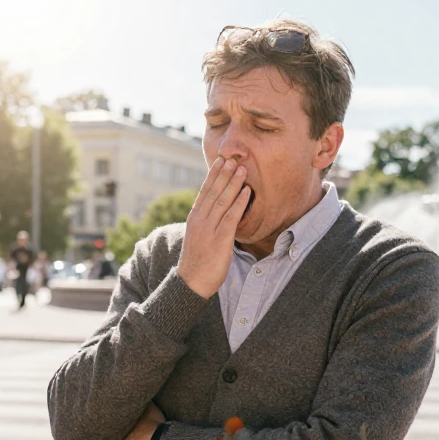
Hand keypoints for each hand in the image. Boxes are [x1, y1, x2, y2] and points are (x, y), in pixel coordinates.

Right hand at [178, 157, 249, 297]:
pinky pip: (231, 217)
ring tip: (242, 169)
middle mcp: (201, 220)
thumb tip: (215, 211)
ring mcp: (209, 229)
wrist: (191, 281)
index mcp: (195, 218)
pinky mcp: (220, 239)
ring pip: (222, 200)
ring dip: (233, 183)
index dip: (213, 175)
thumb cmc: (197, 261)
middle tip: (233, 158)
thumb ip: (206, 222)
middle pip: (213, 192)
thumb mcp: (198, 236)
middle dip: (224, 174)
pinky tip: (246, 192)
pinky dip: (239, 202)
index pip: (204, 191)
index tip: (220, 161)